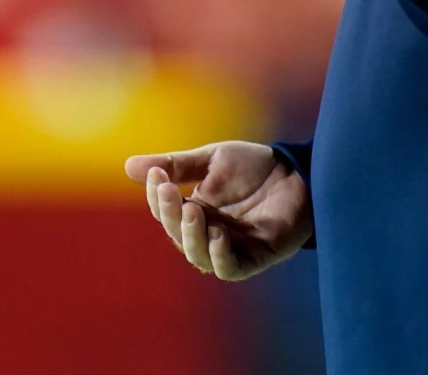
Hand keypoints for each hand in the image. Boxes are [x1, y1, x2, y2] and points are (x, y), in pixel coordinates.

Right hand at [124, 141, 311, 280]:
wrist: (299, 170)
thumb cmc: (255, 165)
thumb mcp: (212, 159)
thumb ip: (176, 165)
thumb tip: (128, 166)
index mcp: (193, 210)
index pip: (166, 211)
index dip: (157, 197)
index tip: (156, 175)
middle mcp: (207, 233)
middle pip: (178, 234)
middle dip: (171, 214)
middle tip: (170, 191)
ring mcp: (230, 247)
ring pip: (198, 256)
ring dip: (191, 236)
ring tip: (194, 213)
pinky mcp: (255, 258)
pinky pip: (230, 268)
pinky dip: (219, 254)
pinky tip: (218, 233)